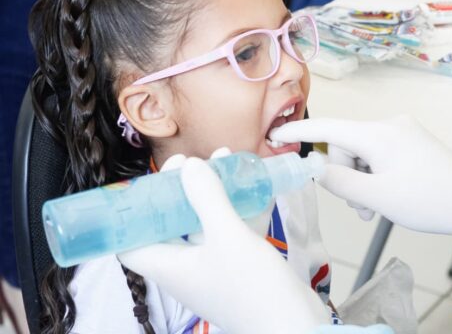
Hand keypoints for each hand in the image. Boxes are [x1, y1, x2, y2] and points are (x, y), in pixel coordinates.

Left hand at [118, 155, 329, 332]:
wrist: (296, 328)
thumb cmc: (253, 287)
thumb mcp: (229, 237)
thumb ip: (207, 199)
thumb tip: (188, 165)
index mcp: (169, 268)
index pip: (129, 244)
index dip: (131, 214)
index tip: (147, 184)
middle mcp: (186, 270)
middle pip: (170, 226)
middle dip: (179, 192)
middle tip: (192, 162)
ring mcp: (213, 270)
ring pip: (204, 226)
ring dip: (212, 196)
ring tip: (223, 161)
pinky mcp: (239, 270)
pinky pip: (231, 234)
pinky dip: (238, 210)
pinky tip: (254, 185)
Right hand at [271, 116, 451, 252]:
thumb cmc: (429, 201)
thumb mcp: (377, 197)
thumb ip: (339, 182)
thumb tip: (313, 168)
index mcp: (379, 133)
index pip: (328, 128)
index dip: (299, 133)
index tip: (274, 136)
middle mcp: (390, 125)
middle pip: (346, 146)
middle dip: (346, 177)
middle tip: (363, 208)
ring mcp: (403, 132)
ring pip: (362, 154)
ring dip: (362, 181)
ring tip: (379, 207)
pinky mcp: (412, 142)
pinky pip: (380, 155)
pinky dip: (376, 176)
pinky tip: (389, 197)